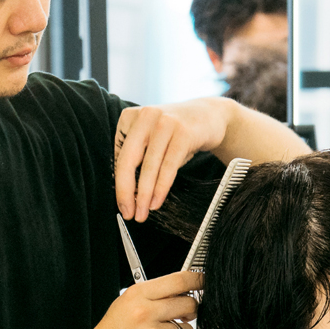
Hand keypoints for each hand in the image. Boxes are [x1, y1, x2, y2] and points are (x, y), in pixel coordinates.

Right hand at [77, 271, 200, 328]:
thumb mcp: (125, 305)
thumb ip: (152, 297)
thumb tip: (185, 291)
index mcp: (136, 295)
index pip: (179, 280)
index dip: (198, 280)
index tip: (205, 282)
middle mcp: (143, 312)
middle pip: (189, 303)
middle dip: (190, 311)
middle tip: (181, 316)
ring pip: (187, 327)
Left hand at [114, 99, 230, 220]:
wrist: (211, 114)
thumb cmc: (176, 132)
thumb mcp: (151, 138)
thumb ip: (136, 157)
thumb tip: (125, 193)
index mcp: (130, 118)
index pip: (120, 157)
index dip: (119, 185)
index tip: (123, 206)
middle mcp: (145, 117)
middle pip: (128, 161)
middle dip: (126, 192)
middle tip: (129, 214)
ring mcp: (164, 123)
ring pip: (149, 166)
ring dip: (145, 195)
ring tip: (143, 212)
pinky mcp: (183, 132)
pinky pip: (168, 166)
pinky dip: (161, 187)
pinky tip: (157, 201)